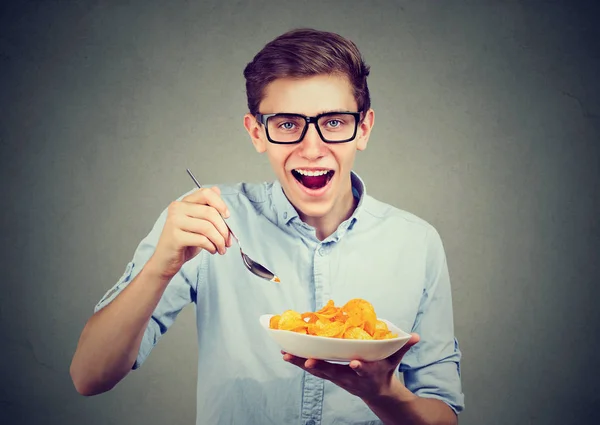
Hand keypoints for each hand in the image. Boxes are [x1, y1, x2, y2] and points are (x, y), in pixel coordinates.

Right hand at [148, 186, 231, 278]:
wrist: (165, 261)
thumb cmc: (184, 242)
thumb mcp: (198, 223)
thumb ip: (207, 208)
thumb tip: (217, 190)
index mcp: (184, 202)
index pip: (206, 193)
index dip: (220, 204)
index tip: (227, 216)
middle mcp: (177, 209)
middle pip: (210, 212)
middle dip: (224, 229)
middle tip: (228, 241)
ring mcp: (174, 222)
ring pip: (207, 227)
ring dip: (219, 240)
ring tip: (221, 247)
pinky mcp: (175, 237)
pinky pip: (201, 239)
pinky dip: (211, 246)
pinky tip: (212, 250)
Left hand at [282, 333, 419, 400]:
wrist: (376, 393)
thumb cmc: (384, 372)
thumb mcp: (395, 361)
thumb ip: (403, 347)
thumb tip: (415, 335)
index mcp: (367, 372)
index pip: (363, 370)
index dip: (359, 367)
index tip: (354, 362)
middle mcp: (350, 377)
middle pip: (333, 372)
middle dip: (320, 367)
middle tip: (307, 361)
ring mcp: (338, 378)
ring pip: (318, 371)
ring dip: (301, 363)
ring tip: (286, 355)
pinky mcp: (329, 375)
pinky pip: (313, 369)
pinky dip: (299, 362)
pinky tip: (286, 354)